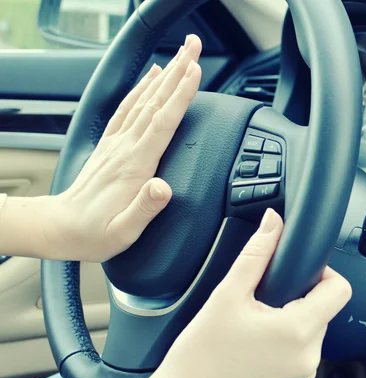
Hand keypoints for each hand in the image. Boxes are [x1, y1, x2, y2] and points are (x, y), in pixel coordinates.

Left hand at [42, 35, 202, 261]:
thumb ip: (145, 208)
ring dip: (165, 75)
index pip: (162, 122)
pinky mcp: (111, 144)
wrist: (60, 227)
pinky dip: (141, 89)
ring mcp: (117, 143)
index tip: (194, 71)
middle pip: (156, 102)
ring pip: (145, 100)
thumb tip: (163, 188)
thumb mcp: (124, 231)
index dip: (180, 96)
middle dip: (177, 72)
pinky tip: (151, 77)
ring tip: (181, 55)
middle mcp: (125, 147)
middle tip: (194, 47)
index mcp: (134, 165)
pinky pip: (128, 109)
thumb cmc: (95, 233)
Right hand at [135, 209, 351, 377]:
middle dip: (297, 299)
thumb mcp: (227, 296)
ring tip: (255, 328)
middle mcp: (308, 358)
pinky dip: (284, 346)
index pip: (340, 289)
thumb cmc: (199, 357)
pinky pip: (301, 356)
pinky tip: (255, 347)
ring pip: (311, 334)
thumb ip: (256, 254)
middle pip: (323, 311)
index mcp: (297, 331)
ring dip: (290, 323)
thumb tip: (273, 223)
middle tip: (262, 302)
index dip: (323, 273)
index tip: (297, 273)